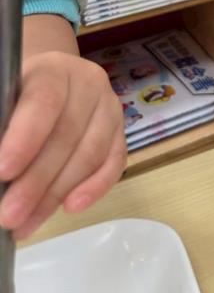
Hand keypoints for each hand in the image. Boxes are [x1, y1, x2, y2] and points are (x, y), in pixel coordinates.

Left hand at [0, 52, 125, 238]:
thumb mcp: (5, 101)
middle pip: (67, 135)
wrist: (49, 82)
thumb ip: (3, 126)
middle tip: (9, 216)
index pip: (44, 101)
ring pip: (90, 153)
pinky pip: (115, 162)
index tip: (2, 173)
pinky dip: (95, 188)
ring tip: (26, 224)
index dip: (26, 138)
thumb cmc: (18, 96)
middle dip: (36, 181)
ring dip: (57, 193)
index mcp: (54, 69)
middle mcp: (89, 84)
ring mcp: (111, 108)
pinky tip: (71, 208)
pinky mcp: (121, 132)